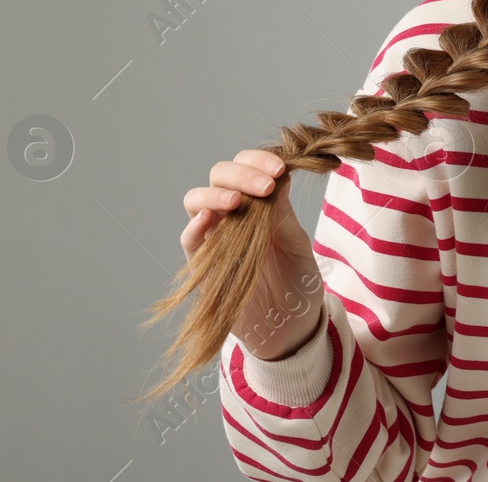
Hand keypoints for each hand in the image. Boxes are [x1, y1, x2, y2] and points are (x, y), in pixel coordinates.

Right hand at [181, 149, 324, 359]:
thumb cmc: (298, 282)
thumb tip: (280, 177)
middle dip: (241, 173)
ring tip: (237, 200)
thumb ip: (284, 214)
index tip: (281, 168)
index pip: (247, 166)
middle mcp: (233, 214)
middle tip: (266, 184)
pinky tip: (210, 219)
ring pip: (197, 200)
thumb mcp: (298, 244)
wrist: (291, 326)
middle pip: (220, 176)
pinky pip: (189, 240)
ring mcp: (215, 237)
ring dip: (215, 194)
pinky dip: (195, 226)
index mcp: (259, 202)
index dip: (259, 160)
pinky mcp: (202, 264)